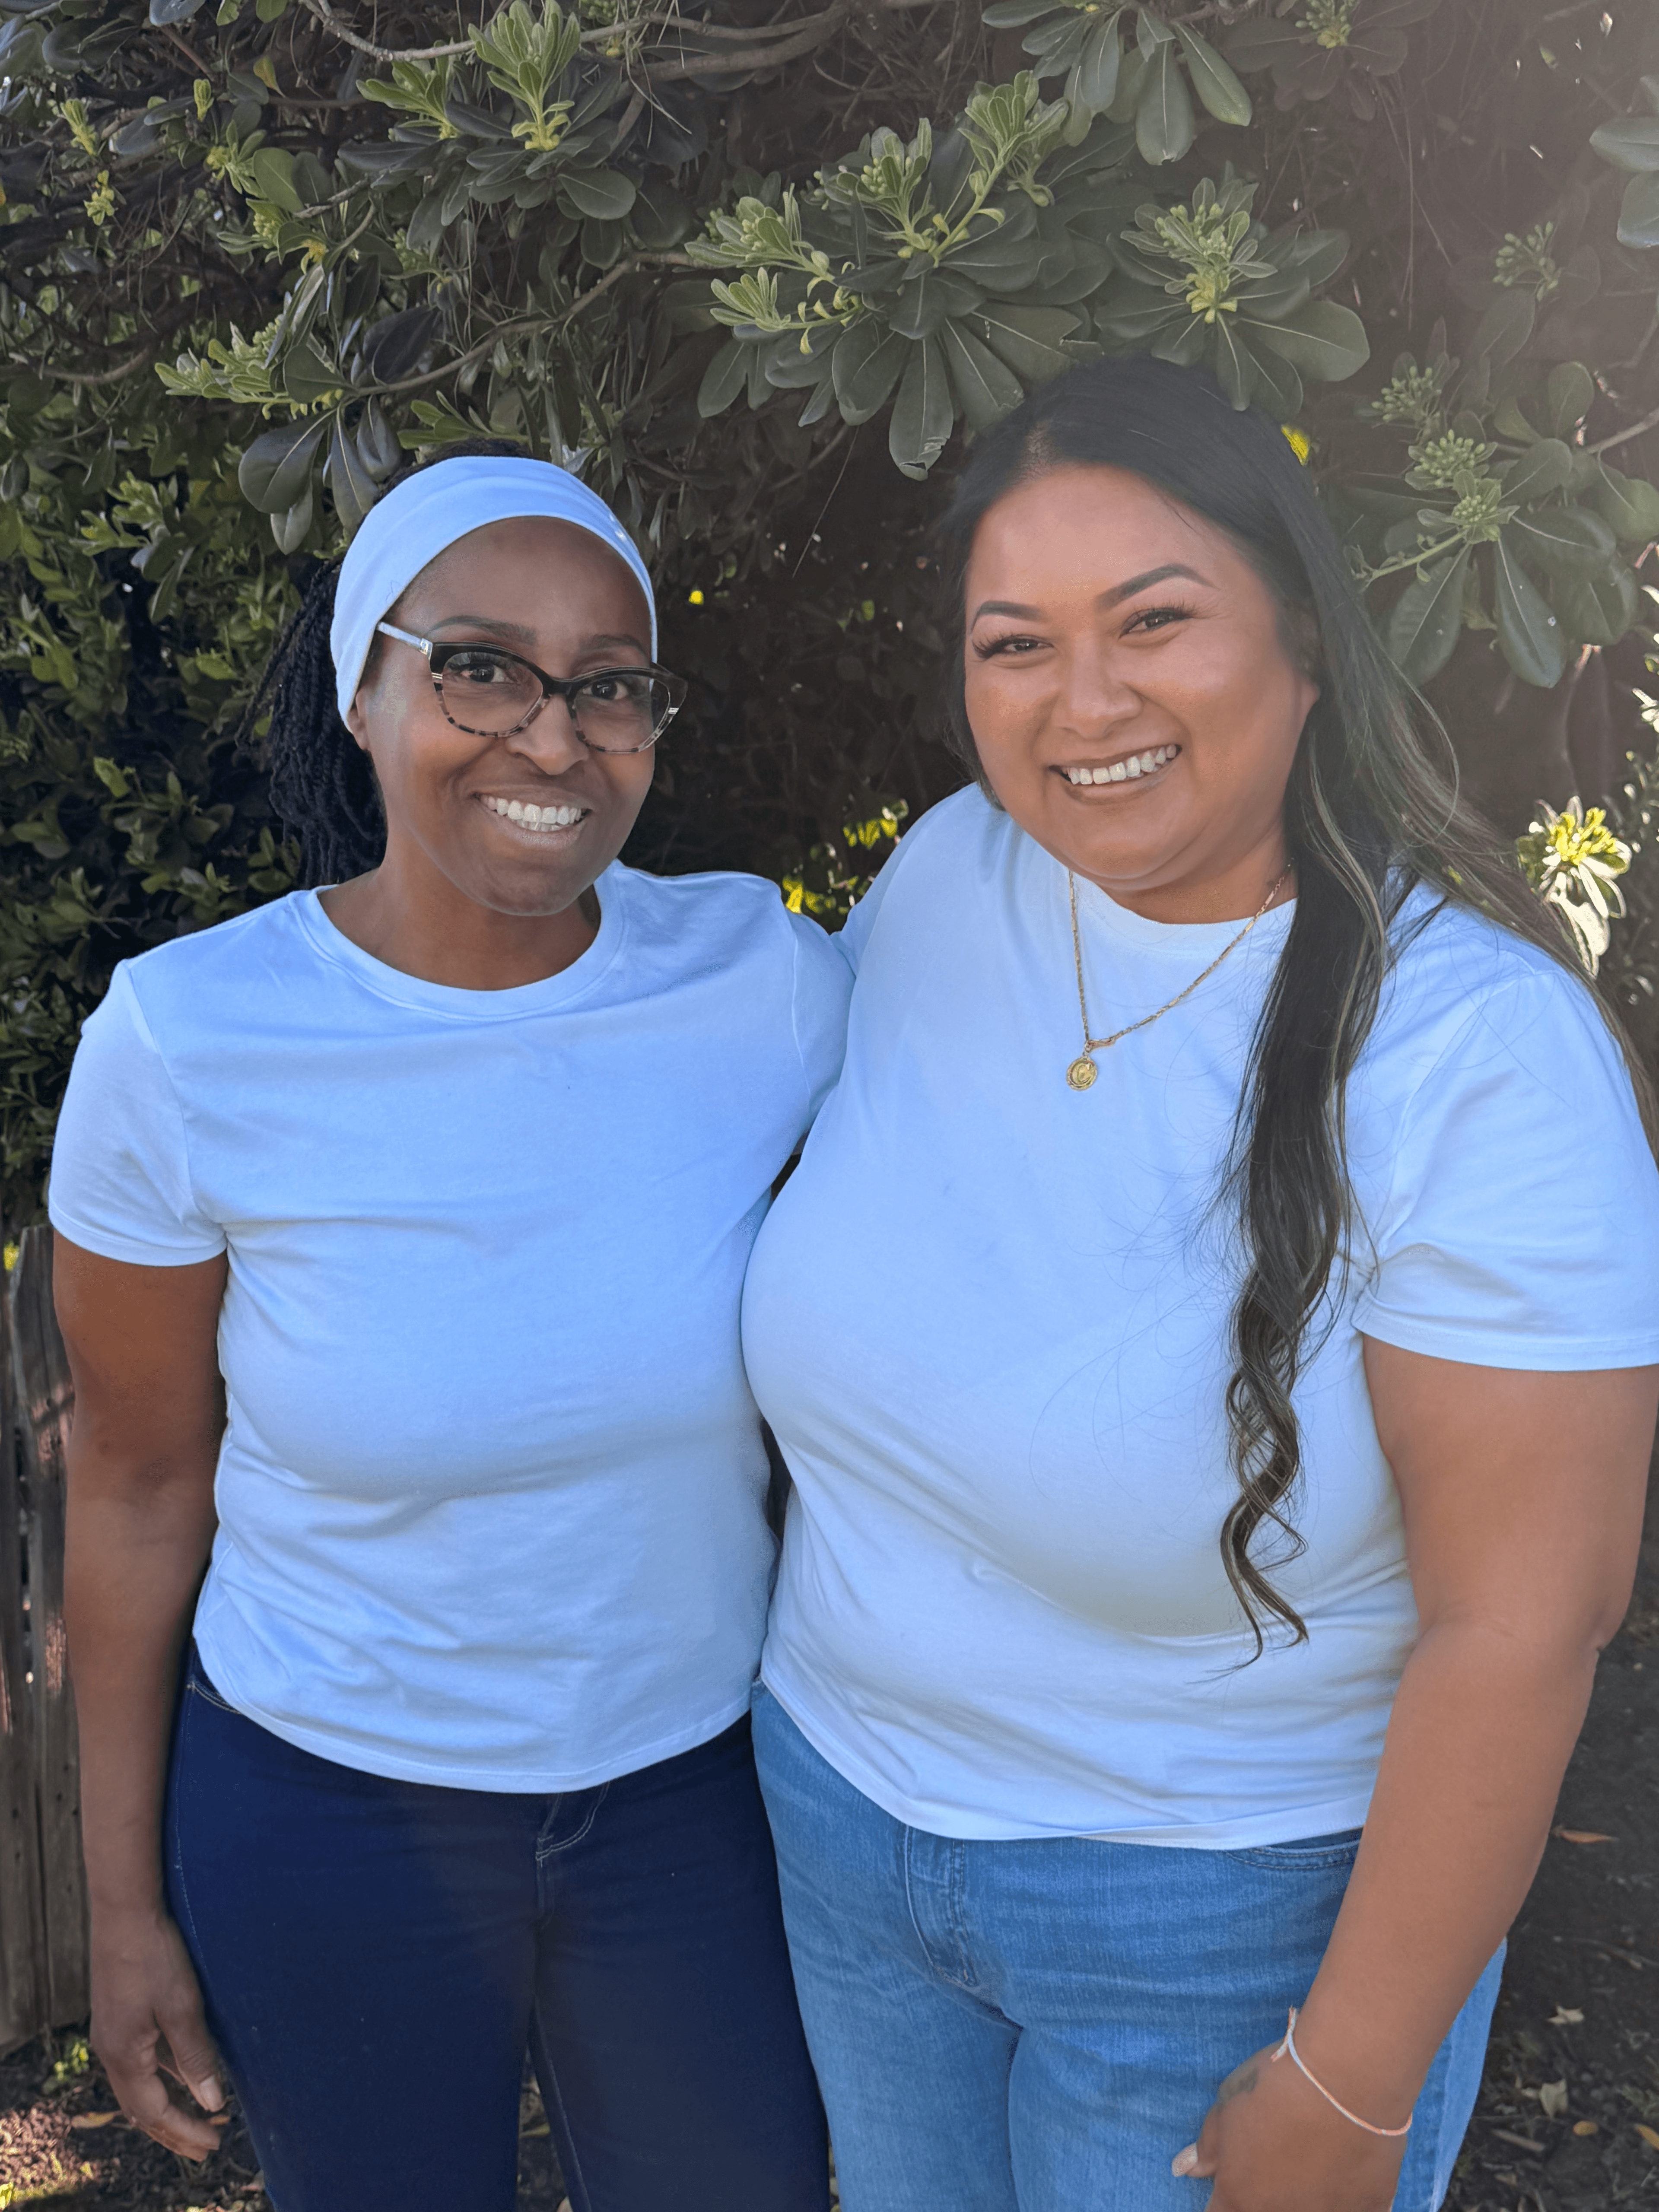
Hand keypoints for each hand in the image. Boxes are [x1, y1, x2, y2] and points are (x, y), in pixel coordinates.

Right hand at [89, 1903, 225, 2159]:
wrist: (125, 1912)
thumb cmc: (155, 1956)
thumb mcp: (182, 2008)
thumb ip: (196, 2057)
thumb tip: (213, 2103)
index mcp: (124, 2056)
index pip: (153, 2113)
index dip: (184, 2132)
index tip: (213, 2146)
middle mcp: (112, 2050)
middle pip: (142, 2108)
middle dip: (174, 2130)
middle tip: (206, 2149)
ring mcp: (114, 2032)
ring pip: (141, 2085)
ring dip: (169, 2104)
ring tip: (199, 2118)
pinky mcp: (120, 2014)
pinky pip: (142, 2060)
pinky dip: (164, 2076)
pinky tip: (185, 2073)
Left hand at [1171, 2035, 1407, 2211]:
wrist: (1345, 2079)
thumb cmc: (1277, 2087)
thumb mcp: (1228, 2107)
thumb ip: (1209, 2147)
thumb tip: (1182, 2169)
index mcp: (1240, 2197)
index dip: (1223, 2202)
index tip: (1234, 2186)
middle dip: (1262, 2200)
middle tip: (1276, 2168)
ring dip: (1305, 2200)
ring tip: (1310, 2169)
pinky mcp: (1370, 2210)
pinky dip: (1346, 2200)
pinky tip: (1346, 2177)